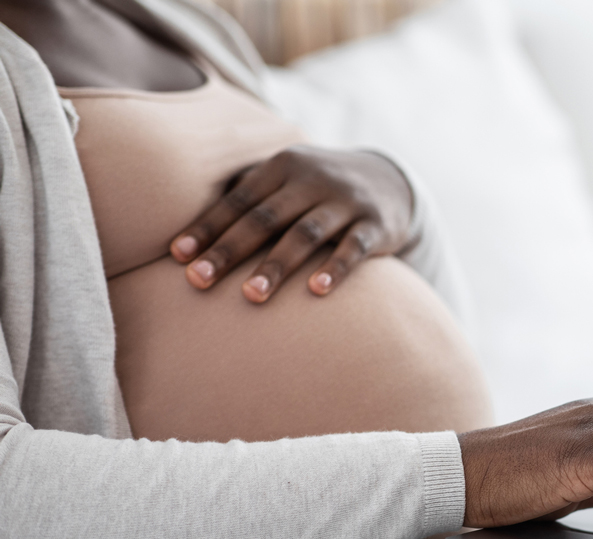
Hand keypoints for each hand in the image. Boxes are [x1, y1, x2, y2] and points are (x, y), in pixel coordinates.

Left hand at [169, 146, 412, 302]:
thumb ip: (249, 197)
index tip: (179, 256)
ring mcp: (346, 201)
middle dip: (230, 250)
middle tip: (199, 280)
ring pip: (305, 234)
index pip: (239, 200)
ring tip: (251, 295)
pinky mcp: (376, 225)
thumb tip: (188, 235)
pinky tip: (316, 290)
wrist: (390, 182)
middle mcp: (313, 179)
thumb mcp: (288, 179)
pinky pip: (353, 249)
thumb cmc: (319, 190)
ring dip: (276, 265)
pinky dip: (335, 268)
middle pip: (265, 218)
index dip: (208, 227)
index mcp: (284, 166)